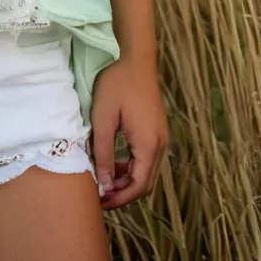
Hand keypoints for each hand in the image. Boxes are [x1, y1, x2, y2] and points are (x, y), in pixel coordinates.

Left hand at [90, 53, 168, 210]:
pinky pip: (147, 158)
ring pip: (147, 172)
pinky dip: (133, 167)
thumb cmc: (116, 84)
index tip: (99, 201)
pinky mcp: (157, 130)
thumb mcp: (103, 118)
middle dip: (123, 193)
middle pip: (145, 183)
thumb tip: (104, 183)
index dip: (119, 198)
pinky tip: (115, 162)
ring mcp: (161, 137)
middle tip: (99, 196)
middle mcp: (160, 145)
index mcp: (148, 145)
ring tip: (104, 180)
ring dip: (127, 180)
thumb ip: (104, 152)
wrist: (135, 58)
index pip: (138, 186)